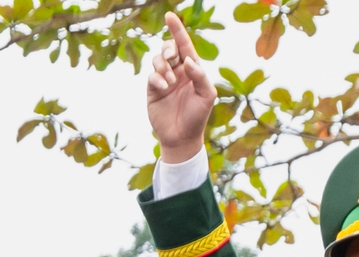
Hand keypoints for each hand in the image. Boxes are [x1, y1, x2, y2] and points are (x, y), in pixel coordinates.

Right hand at [144, 10, 215, 162]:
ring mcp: (164, 80)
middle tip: (172, 58)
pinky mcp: (153, 90)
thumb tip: (187, 61)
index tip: (169, 16)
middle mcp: (177, 71)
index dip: (177, 30)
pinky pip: (151, 76)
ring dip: (163, 67)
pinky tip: (164, 88)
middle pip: (168, 48)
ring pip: (157, 60)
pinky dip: (157, 79)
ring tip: (169, 82)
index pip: (184, 45)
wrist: (182, 138)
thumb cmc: (197, 116)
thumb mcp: (207, 95)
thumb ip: (200, 76)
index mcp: (191, 68)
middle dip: (168, 48)